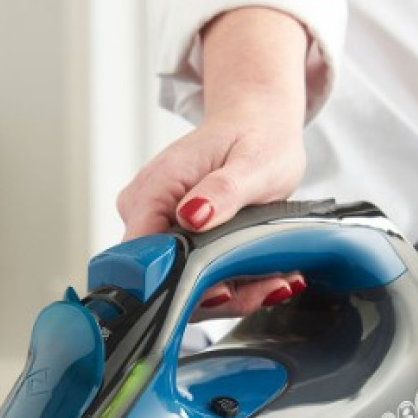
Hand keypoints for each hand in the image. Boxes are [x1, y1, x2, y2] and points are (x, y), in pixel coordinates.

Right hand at [117, 104, 307, 316]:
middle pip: (162, 276)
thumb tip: (191, 216)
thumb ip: (222, 191)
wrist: (257, 124)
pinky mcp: (171, 236)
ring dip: (231, 293)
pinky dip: (230, 281)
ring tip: (275, 281)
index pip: (141, 255)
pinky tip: (266, 277)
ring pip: (180, 282)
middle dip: (217, 292)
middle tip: (269, 286)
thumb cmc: (257, 138)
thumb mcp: (253, 164)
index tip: (225, 289)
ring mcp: (156, 224)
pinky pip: (193, 273)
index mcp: (156, 188)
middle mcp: (145, 209)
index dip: (177, 282)